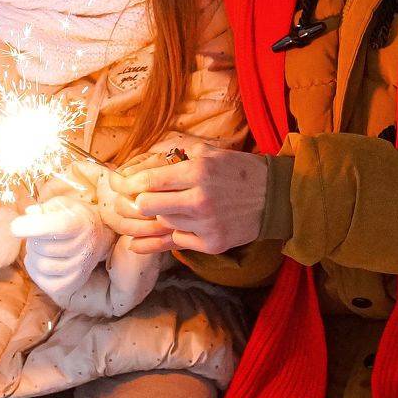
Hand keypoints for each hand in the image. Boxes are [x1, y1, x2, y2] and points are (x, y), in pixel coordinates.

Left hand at [10, 196, 112, 300]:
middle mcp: (86, 248)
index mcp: (83, 223)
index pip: (60, 227)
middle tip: (36, 234)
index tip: (14, 227)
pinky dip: (33, 269)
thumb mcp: (62, 205)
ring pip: (42, 265)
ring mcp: (80, 269)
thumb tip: (30, 213)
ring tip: (38, 245)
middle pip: (45, 248)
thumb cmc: (73, 218)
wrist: (96, 238)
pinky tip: (39, 258)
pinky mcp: (72, 284)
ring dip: (33, 254)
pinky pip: (43, 281)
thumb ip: (45, 207)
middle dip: (32, 239)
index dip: (35, 227)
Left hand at [108, 144, 268, 254]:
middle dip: (141, 203)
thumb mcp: (210, 153)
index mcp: (197, 172)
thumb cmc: (239, 171)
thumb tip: (145, 162)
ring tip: (175, 209)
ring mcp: (206, 225)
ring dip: (164, 216)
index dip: (129, 185)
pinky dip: (179, 233)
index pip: (148, 181)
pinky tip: (183, 226)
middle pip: (147, 207)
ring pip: (163, 223)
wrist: (274, 197)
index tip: (122, 186)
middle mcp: (199, 199)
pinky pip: (179, 241)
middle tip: (143, 200)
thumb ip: (178, 156)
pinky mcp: (212, 244)